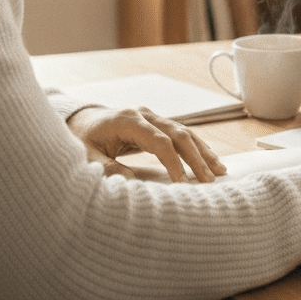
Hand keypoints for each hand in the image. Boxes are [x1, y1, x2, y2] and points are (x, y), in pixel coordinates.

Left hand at [67, 106, 227, 182]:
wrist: (79, 120)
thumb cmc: (82, 138)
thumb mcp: (85, 155)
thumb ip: (105, 168)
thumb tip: (130, 183)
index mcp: (128, 120)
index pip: (159, 141)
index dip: (173, 163)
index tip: (182, 185)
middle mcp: (144, 114)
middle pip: (178, 134)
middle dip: (197, 158)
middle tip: (211, 180)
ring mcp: (151, 117)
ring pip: (184, 132)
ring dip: (203, 151)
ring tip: (220, 171)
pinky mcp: (155, 123)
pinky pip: (180, 134)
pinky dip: (196, 147)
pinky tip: (209, 160)